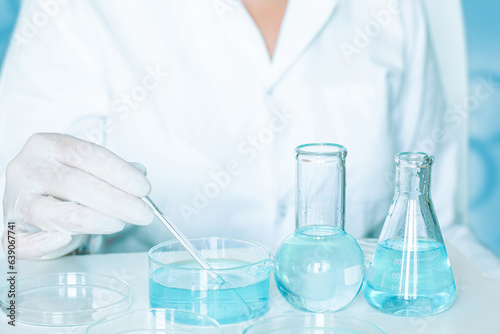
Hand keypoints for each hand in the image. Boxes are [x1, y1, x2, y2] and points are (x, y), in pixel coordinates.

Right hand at [2, 133, 153, 258]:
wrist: (32, 197)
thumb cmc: (63, 182)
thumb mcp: (87, 168)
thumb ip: (113, 171)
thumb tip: (140, 174)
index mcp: (47, 145)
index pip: (85, 155)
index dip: (118, 172)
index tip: (143, 188)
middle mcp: (26, 168)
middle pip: (72, 184)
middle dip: (114, 200)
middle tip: (142, 212)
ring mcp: (13, 199)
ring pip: (50, 212)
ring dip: (91, 220)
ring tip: (118, 224)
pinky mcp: (8, 228)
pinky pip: (23, 242)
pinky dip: (46, 243)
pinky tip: (67, 239)